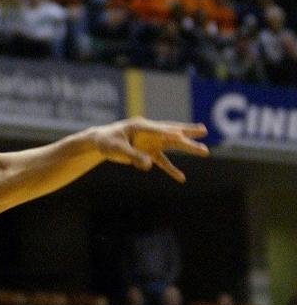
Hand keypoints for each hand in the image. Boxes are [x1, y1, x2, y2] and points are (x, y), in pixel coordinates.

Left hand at [92, 117, 207, 181]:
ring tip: (205, 149)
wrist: (100, 142)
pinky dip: (171, 169)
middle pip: (171, 132)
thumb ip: (133, 156)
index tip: (181, 135)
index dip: (170, 132)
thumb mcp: (117, 149)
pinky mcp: (149, 151)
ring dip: (187, 146)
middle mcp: (149, 132)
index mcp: (140, 126)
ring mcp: (150, 141)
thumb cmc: (107, 141)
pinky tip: (181, 178)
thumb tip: (150, 165)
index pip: (158, 129)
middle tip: (204, 131)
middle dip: (187, 133)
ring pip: (172, 144)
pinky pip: (162, 161)